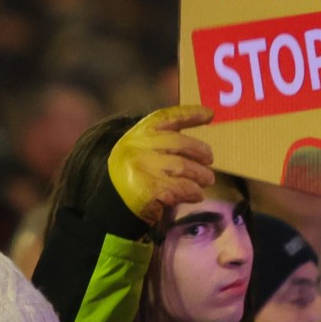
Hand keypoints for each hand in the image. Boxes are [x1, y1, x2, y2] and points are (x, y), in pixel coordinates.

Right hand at [108, 105, 217, 224]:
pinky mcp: (149, 189)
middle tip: (209, 160)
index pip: (166, 118)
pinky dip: (193, 192)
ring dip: (200, 175)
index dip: (190, 114)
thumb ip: (162, 144)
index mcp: (137, 134)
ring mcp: (143, 168)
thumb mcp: (140, 153)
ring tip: (206, 181)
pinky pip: (182, 187)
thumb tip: (198, 146)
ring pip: (183, 166)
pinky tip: (196, 195)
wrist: (110, 207)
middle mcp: (138, 147)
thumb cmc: (132, 179)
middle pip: (179, 142)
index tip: (209, 114)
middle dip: (200, 151)